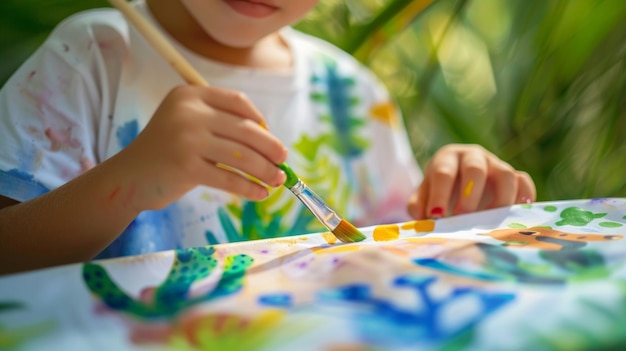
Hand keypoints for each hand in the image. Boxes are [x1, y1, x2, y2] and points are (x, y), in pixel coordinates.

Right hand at [113, 85, 286, 210]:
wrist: (129, 177)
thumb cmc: (166, 151)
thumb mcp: (188, 124)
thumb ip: (221, 123)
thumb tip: (269, 139)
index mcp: (190, 95)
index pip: (238, 102)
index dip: (259, 120)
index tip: (270, 137)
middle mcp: (189, 112)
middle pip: (245, 129)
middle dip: (270, 147)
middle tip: (283, 161)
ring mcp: (187, 139)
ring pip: (242, 156)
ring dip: (265, 170)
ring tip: (277, 180)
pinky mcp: (186, 167)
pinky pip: (229, 179)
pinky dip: (249, 188)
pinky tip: (260, 194)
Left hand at [407, 144, 534, 218]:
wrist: (456, 182)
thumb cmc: (437, 191)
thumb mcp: (424, 196)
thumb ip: (419, 207)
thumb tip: (424, 222)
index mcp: (447, 158)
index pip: (443, 173)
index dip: (440, 195)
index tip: (436, 215)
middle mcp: (474, 157)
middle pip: (475, 169)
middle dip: (469, 195)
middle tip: (462, 218)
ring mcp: (496, 165)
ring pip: (506, 174)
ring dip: (500, 200)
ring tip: (489, 223)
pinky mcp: (514, 176)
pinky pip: (524, 182)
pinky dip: (524, 197)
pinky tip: (516, 216)